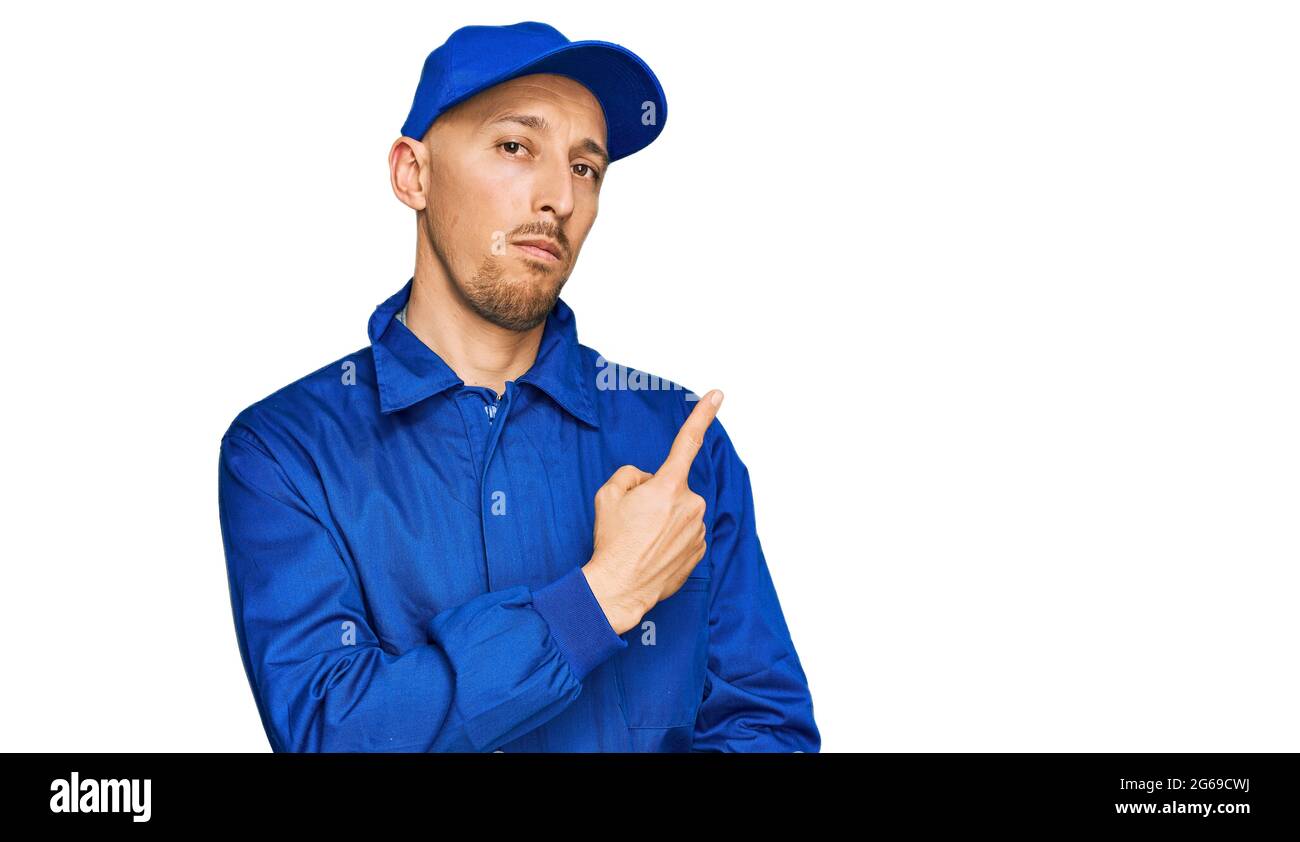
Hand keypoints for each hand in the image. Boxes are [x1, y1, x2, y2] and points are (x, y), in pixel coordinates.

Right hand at [582, 389, 723, 634]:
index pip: (687, 442)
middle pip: (674, 488)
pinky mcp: (699, 552)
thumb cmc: (613, 542)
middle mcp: (690, 505)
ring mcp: (698, 530)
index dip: (702, 415)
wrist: (620, 587)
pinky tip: (653, 552)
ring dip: (665, 520)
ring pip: (681, 513)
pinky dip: (671, 540)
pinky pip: (686, 535)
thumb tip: (647, 480)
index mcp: (669, 486)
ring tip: (642, 540)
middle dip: (658, 496)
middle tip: (635, 519)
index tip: (717, 395)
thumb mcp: (608, 495)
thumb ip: (631, 474)